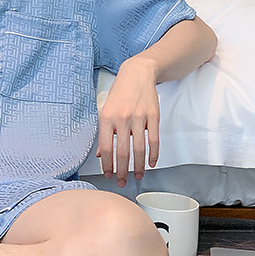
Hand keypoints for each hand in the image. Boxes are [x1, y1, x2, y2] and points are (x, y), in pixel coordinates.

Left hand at [96, 57, 159, 187]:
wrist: (137, 74)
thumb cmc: (119, 93)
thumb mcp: (105, 110)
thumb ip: (104, 133)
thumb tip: (101, 155)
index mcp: (106, 118)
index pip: (105, 148)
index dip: (107, 165)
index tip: (108, 175)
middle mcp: (121, 118)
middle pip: (122, 152)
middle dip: (122, 171)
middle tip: (121, 181)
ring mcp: (138, 117)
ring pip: (139, 149)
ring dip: (139, 167)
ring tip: (138, 176)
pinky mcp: (153, 116)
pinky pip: (153, 140)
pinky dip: (153, 155)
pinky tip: (151, 163)